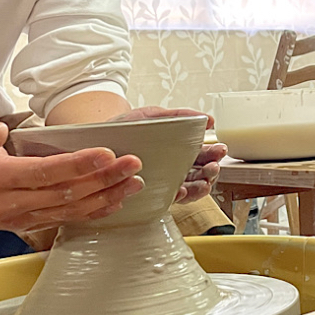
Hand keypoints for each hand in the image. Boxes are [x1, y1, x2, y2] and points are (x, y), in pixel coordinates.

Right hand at [0, 115, 141, 231]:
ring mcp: (19, 217)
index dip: (77, 164)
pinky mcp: (26, 223)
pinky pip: (64, 221)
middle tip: (133, 165)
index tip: (107, 154)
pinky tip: (115, 203)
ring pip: (69, 211)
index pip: (44, 172)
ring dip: (105, 198)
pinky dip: (92, 213)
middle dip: (103, 180)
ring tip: (133, 184)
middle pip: (65, 194)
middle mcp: (10, 203)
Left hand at [105, 106, 223, 201]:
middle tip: (213, 166)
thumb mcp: (152, 115)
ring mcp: (163, 182)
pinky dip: (179, 196)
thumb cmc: (124, 128)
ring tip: (204, 181)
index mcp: (178, 149)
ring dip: (202, 187)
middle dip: (211, 170)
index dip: (214, 153)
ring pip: (191, 189)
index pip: (203, 154)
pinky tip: (182, 190)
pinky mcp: (150, 195)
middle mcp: (174, 168)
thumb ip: (179, 115)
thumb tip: (208, 119)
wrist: (94, 142)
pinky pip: (170, 199)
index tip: (220, 149)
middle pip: (201, 173)